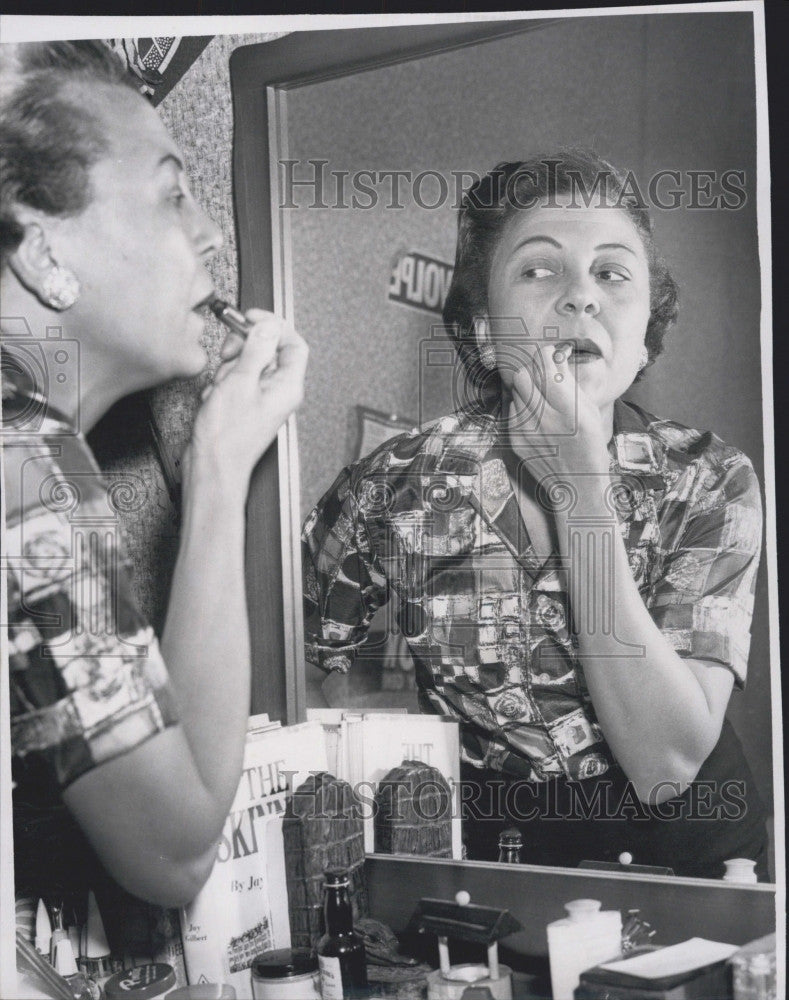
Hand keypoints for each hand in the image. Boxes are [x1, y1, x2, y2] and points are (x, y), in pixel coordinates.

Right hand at [187, 309, 307, 490]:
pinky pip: (235, 381)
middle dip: (244, 349)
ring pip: (248, 365)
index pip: (294, 343)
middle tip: (229, 355)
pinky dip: (222, 384)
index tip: (251, 318)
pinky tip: (215, 398)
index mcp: (288, 386)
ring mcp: (262, 399)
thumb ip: (256, 349)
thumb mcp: (240, 382)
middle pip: (268, 351)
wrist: (211, 467)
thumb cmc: (227, 437)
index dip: (274, 325)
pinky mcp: (245, 405)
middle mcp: (279, 392)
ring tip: (221, 387)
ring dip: (229, 369)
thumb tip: (268, 325)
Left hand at [505, 340, 609, 484]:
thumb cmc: (589, 446)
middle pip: (523, 374)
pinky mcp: (515, 439)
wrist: (576, 485)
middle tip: (545, 374)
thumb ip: (572, 384)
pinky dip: (523, 407)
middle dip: (534, 370)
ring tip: (543, 397)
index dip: (549, 355)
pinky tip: (537, 415)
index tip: (554, 355)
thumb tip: (557, 358)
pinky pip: (513, 409)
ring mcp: (526, 430)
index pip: (546, 365)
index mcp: (569, 409)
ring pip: (516, 391)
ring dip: (528, 388)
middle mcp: (544, 419)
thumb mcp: (592, 412)